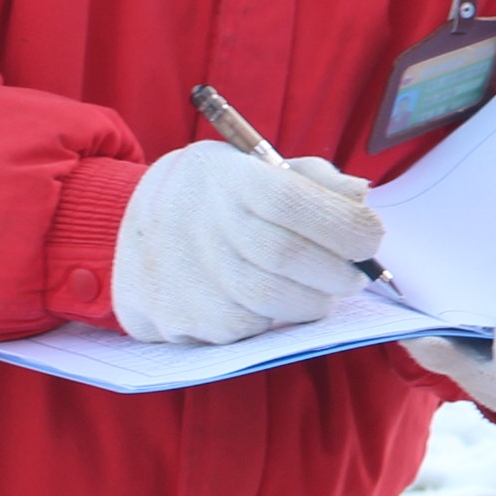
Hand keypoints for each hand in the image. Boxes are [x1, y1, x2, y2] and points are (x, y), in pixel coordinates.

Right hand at [110, 144, 384, 344]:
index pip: (294, 201)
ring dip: (312, 302)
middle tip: (353, 275)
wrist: (124, 228)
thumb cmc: (214, 196)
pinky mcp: (176, 316)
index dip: (344, 224)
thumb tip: (361, 197)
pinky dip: (272, 320)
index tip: (371, 237)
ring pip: (272, 302)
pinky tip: (272, 303)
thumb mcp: (253, 166)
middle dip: (338, 271)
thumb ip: (311, 178)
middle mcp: (200, 224)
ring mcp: (183, 274)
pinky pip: (246, 329)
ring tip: (319, 291)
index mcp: (227, 178)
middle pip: (289, 257)